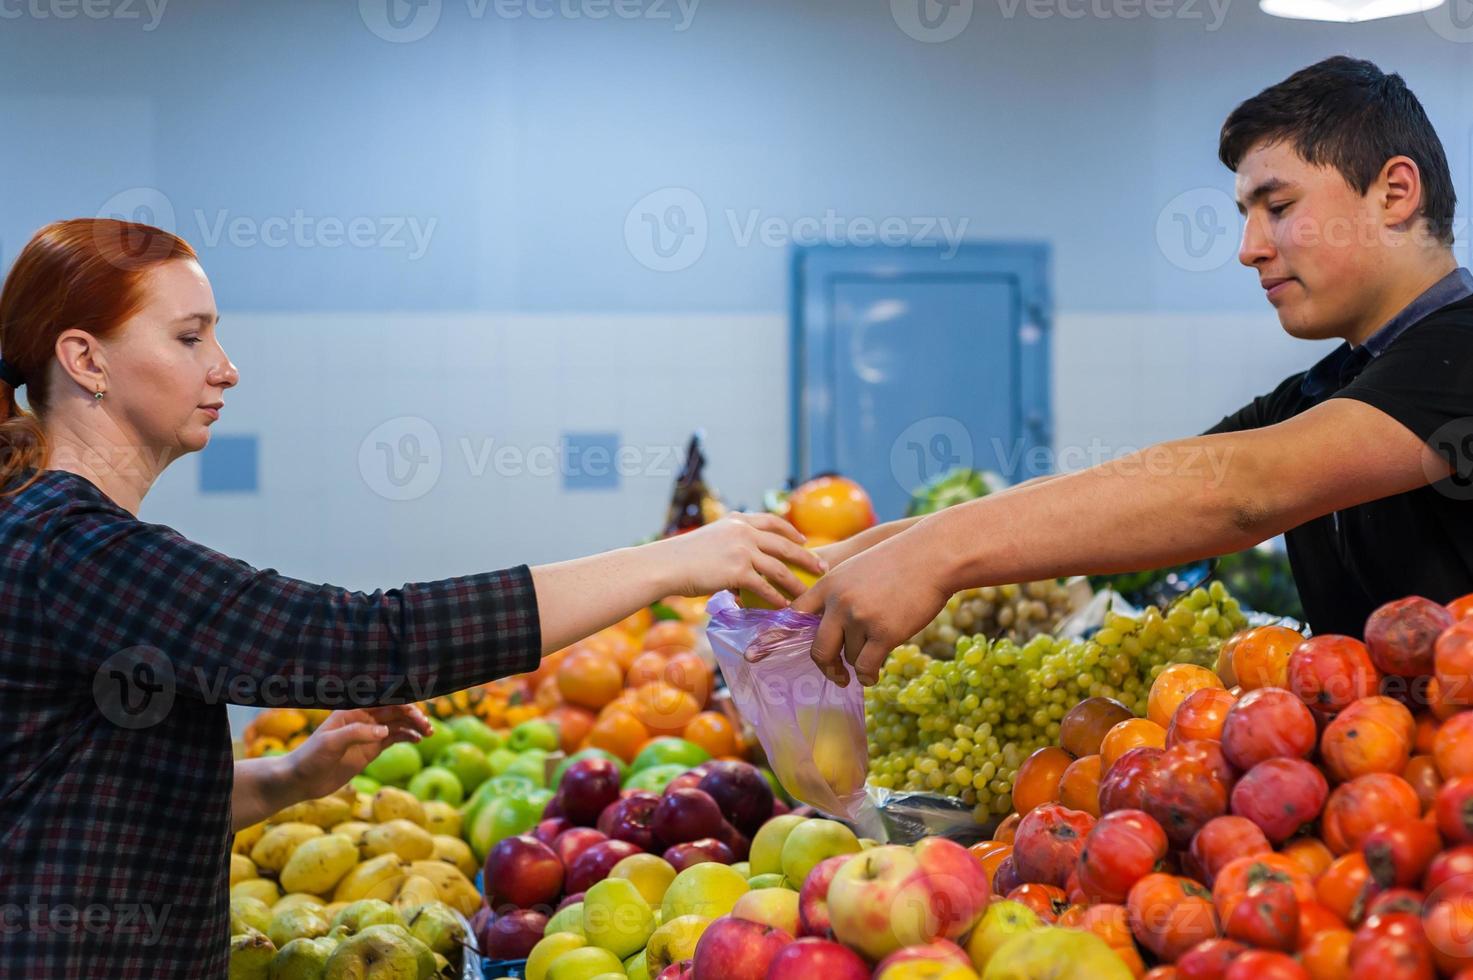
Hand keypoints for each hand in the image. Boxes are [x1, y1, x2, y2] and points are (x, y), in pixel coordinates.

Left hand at [285, 704, 430, 799]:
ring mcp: (368, 734)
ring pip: (397, 724)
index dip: (401, 701)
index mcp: (352, 709)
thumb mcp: (331, 742)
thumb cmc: (311, 757)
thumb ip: (358, 733)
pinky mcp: (371, 750)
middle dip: (412, 715)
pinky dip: (407, 737)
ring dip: (413, 726)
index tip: (415, 710)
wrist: (301, 780)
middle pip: (394, 711)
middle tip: (425, 725)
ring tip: (428, 733)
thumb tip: (385, 730)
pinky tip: (418, 739)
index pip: (382, 700)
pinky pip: (394, 738)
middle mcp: (363, 718)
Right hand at [656, 513, 827, 606]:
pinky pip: (765, 587)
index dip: (791, 532)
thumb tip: (741, 564)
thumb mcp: (709, 539)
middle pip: (784, 544)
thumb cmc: (682, 557)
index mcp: (737, 520)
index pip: (772, 521)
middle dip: (806, 557)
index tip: (804, 541)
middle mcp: (743, 531)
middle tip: (822, 567)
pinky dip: (777, 598)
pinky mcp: (738, 571)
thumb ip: (729, 544)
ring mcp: (742, 550)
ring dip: (796, 582)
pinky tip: (785, 606)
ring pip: (779, 567)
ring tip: (808, 593)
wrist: (666, 564)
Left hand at [791, 530, 950, 686]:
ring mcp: (861, 618)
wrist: (933, 556)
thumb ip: (837, 595)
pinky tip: (873, 676)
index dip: (779, 637)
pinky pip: (867, 667)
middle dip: (826, 666)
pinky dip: (868, 676)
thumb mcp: (856, 569)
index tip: (763, 654)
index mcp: (828, 584)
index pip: (794, 615)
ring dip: (862, 660)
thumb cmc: (899, 563)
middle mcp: (839, 602)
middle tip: (836, 674)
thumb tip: (827, 632)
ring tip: (877, 648)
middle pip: (818, 649)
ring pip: (851, 658)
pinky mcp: (884, 633)